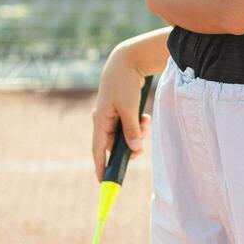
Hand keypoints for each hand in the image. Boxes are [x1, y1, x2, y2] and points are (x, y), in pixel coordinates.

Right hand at [91, 41, 153, 181]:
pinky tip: (145, 118)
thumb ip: (132, 129)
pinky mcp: (121, 110)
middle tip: (141, 148)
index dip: (100, 166)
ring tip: (146, 123)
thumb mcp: (129, 108)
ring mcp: (112, 115)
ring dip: (137, 134)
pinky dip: (138, 125)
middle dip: (129, 146)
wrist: (127, 60)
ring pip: (124, 134)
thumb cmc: (124, 83)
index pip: (97, 150)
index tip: (103, 182)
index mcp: (100, 120)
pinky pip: (129, 125)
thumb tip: (134, 149)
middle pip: (114, 144)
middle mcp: (103, 120)